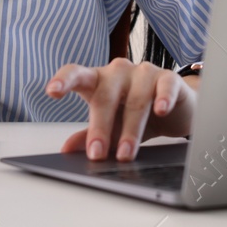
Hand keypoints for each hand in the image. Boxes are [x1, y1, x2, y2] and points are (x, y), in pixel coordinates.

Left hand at [46, 58, 195, 161]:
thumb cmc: (136, 114)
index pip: (77, 74)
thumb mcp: (112, 126)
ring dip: (130, 130)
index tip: (52, 92)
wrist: (174, 109)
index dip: (64, 80)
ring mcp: (143, 72)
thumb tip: (66, 149)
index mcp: (98, 80)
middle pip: (105, 96)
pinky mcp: (168, 78)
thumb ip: (89, 134)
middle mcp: (118, 71)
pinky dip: (162, 98)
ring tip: (125, 154)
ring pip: (135, 99)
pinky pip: (164, 86)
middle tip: (97, 154)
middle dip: (100, 128)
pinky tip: (161, 110)